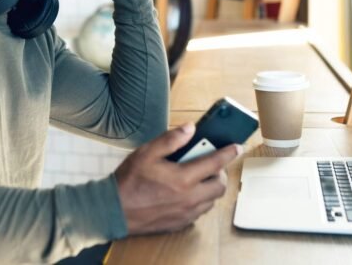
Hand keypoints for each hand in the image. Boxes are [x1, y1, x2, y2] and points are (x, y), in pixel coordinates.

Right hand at [114, 123, 241, 234]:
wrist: (114, 210)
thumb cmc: (129, 181)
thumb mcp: (147, 152)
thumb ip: (171, 139)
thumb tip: (190, 128)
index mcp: (183, 178)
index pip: (215, 163)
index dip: (228, 153)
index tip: (236, 147)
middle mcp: (189, 198)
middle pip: (219, 186)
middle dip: (220, 174)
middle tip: (210, 165)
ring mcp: (186, 213)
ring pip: (211, 201)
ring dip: (210, 188)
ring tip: (197, 178)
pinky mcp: (180, 223)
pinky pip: (199, 212)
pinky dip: (200, 201)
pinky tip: (187, 194)